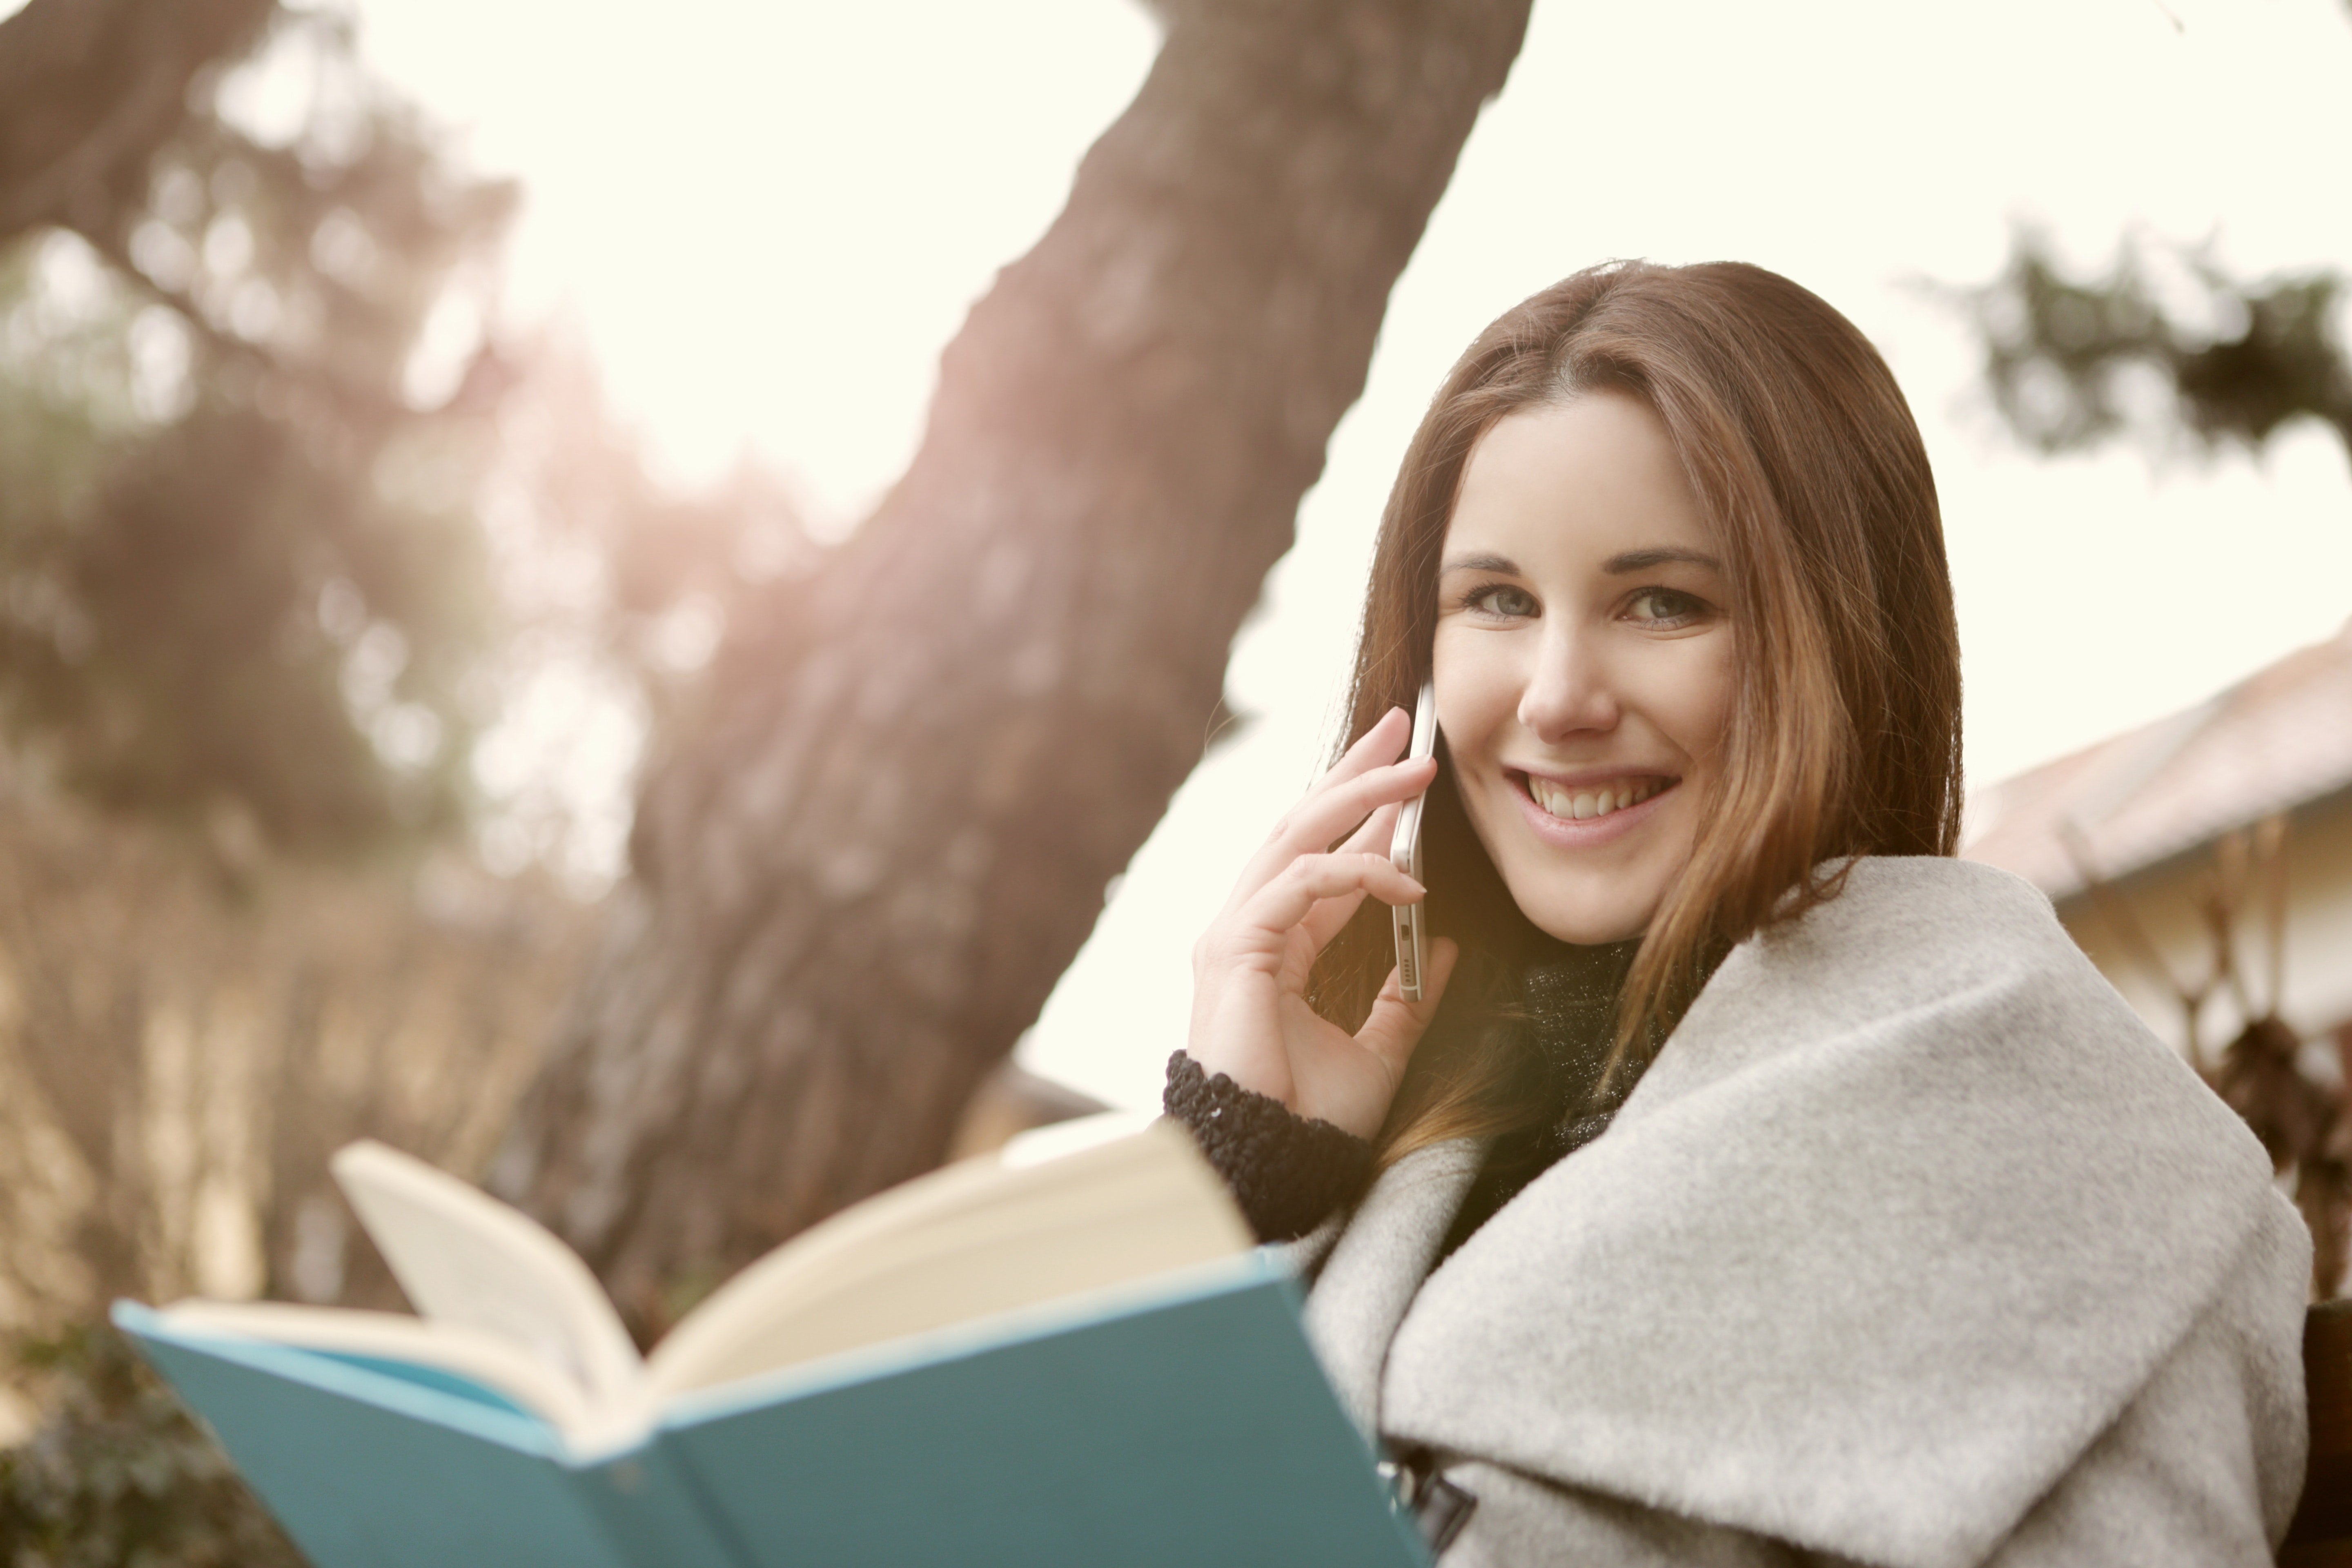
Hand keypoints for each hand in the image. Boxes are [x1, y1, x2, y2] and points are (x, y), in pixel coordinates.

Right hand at [1186, 706, 1459, 1138]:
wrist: (1274, 1162)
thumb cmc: (1309, 1119)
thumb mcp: (1380, 1051)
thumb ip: (1405, 1000)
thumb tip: (1441, 946)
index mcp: (1276, 945)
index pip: (1323, 856)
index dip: (1366, 810)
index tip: (1408, 774)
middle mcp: (1248, 926)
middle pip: (1303, 824)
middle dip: (1355, 771)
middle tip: (1405, 727)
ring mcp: (1235, 933)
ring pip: (1298, 836)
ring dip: (1360, 795)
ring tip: (1416, 768)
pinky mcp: (1235, 946)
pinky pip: (1300, 884)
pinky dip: (1356, 871)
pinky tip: (1407, 878)